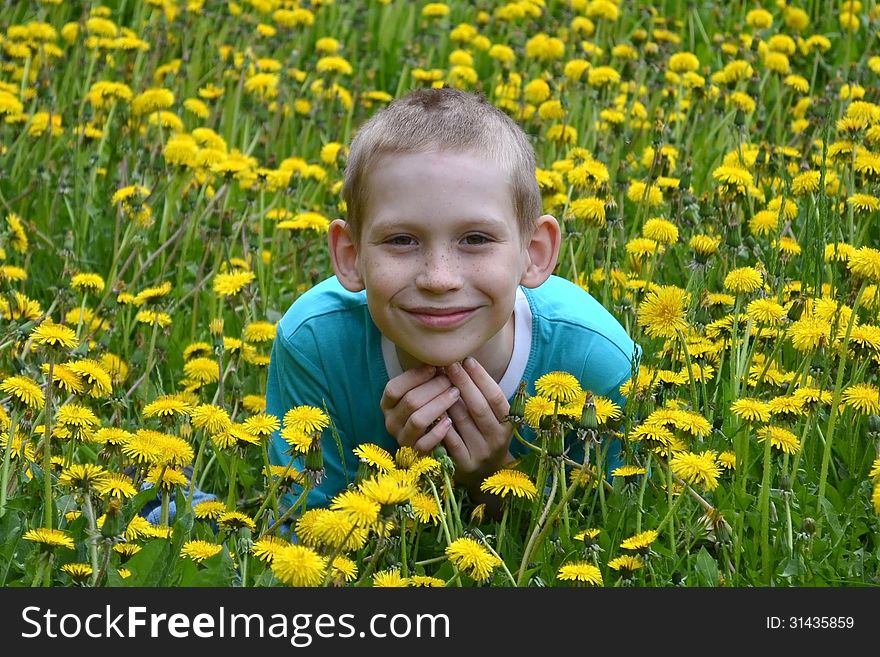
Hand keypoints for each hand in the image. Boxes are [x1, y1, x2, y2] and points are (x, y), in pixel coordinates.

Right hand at [380, 365, 460, 452]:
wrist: (433, 441)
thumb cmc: (428, 407)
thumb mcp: (421, 391)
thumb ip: (425, 378)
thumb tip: (441, 361)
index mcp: (388, 404)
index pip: (394, 388)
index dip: (414, 376)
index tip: (435, 367)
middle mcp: (391, 421)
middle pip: (410, 401)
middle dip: (434, 387)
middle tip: (452, 379)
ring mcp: (402, 438)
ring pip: (418, 420)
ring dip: (439, 404)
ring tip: (455, 394)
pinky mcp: (415, 453)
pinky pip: (425, 444)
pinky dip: (438, 432)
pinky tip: (450, 422)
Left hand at [440, 358, 513, 491]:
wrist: (484, 475)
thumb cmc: (485, 436)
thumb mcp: (493, 419)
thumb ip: (483, 396)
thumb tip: (465, 362)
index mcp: (508, 424)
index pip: (495, 397)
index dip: (482, 377)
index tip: (468, 360)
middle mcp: (497, 439)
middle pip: (478, 407)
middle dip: (463, 383)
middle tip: (449, 364)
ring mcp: (480, 453)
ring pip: (461, 420)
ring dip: (447, 398)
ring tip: (437, 379)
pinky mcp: (463, 464)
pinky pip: (448, 438)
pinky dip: (439, 421)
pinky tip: (430, 406)